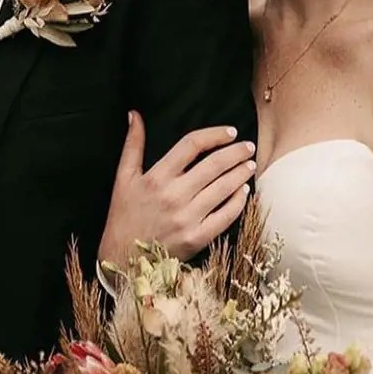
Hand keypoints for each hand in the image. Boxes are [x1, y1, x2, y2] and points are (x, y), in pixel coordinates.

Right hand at [98, 112, 255, 264]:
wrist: (122, 259)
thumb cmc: (123, 216)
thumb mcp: (123, 178)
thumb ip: (132, 144)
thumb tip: (134, 114)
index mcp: (156, 177)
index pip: (191, 145)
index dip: (214, 135)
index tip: (229, 132)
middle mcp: (173, 196)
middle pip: (214, 165)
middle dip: (236, 152)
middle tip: (248, 146)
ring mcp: (187, 218)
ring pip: (224, 188)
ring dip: (241, 173)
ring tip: (250, 164)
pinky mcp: (197, 238)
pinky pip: (226, 216)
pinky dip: (238, 201)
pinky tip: (244, 191)